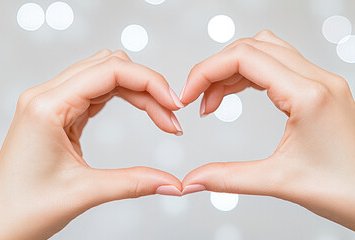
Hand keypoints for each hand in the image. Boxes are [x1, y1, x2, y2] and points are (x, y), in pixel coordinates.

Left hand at [0, 50, 183, 239]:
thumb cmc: (21, 209)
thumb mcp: (83, 193)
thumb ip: (133, 183)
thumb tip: (171, 183)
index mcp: (47, 106)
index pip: (110, 71)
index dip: (149, 81)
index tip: (173, 104)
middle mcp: (48, 97)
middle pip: (110, 67)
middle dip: (147, 86)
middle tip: (171, 116)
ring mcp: (53, 103)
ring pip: (106, 76)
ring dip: (138, 91)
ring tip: (161, 116)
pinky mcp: (60, 114)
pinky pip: (98, 92)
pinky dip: (125, 97)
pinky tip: (141, 112)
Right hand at [181, 30, 354, 229]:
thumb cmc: (346, 189)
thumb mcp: (280, 182)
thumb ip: (229, 178)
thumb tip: (194, 180)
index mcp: (309, 94)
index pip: (244, 57)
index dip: (206, 71)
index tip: (187, 94)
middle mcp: (317, 79)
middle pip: (251, 47)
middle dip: (215, 69)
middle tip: (196, 98)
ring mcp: (320, 82)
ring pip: (264, 52)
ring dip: (231, 70)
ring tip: (212, 100)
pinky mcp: (319, 90)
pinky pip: (276, 67)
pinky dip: (248, 76)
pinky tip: (235, 94)